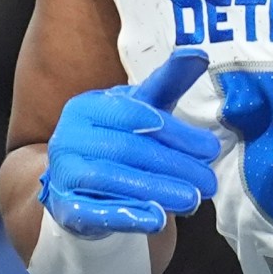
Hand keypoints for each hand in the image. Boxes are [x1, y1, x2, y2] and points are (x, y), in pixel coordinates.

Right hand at [41, 48, 218, 236]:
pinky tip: (157, 220)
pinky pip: (96, 211)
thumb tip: (198, 53)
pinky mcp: (64, 207)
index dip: (173, 131)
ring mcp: (63, 173)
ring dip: (157, 190)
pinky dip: (128, 216)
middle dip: (173, 166)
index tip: (208, 148)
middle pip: (126, 149)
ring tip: (193, 201)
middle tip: (209, 182)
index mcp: (86, 107)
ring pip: (112, 180)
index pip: (131, 114)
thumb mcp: (143, 111)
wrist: (80, 188)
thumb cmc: (120, 142)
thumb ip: (167, 83)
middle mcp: (68, 136)